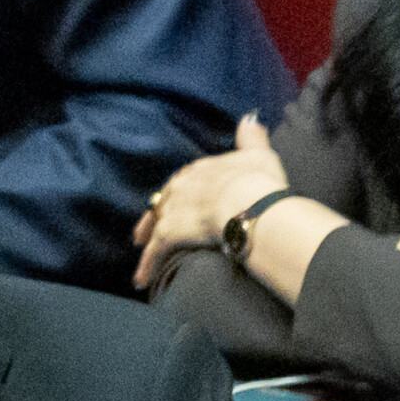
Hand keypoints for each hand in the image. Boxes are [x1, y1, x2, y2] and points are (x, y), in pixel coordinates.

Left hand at [132, 113, 289, 289]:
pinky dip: (146, 267)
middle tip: (147, 228)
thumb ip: (252, 138)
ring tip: (141, 252)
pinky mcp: (168, 233)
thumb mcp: (259, 153)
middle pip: (163, 200)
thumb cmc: (258, 180)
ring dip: (146, 240)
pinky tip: (140, 280)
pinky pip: (153, 253)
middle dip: (156, 214)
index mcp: (201, 168)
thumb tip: (249, 119)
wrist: (248, 201)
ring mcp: (173, 209)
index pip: (185, 179)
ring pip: (153, 226)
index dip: (180, 191)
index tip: (177, 199)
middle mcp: (182, 185)